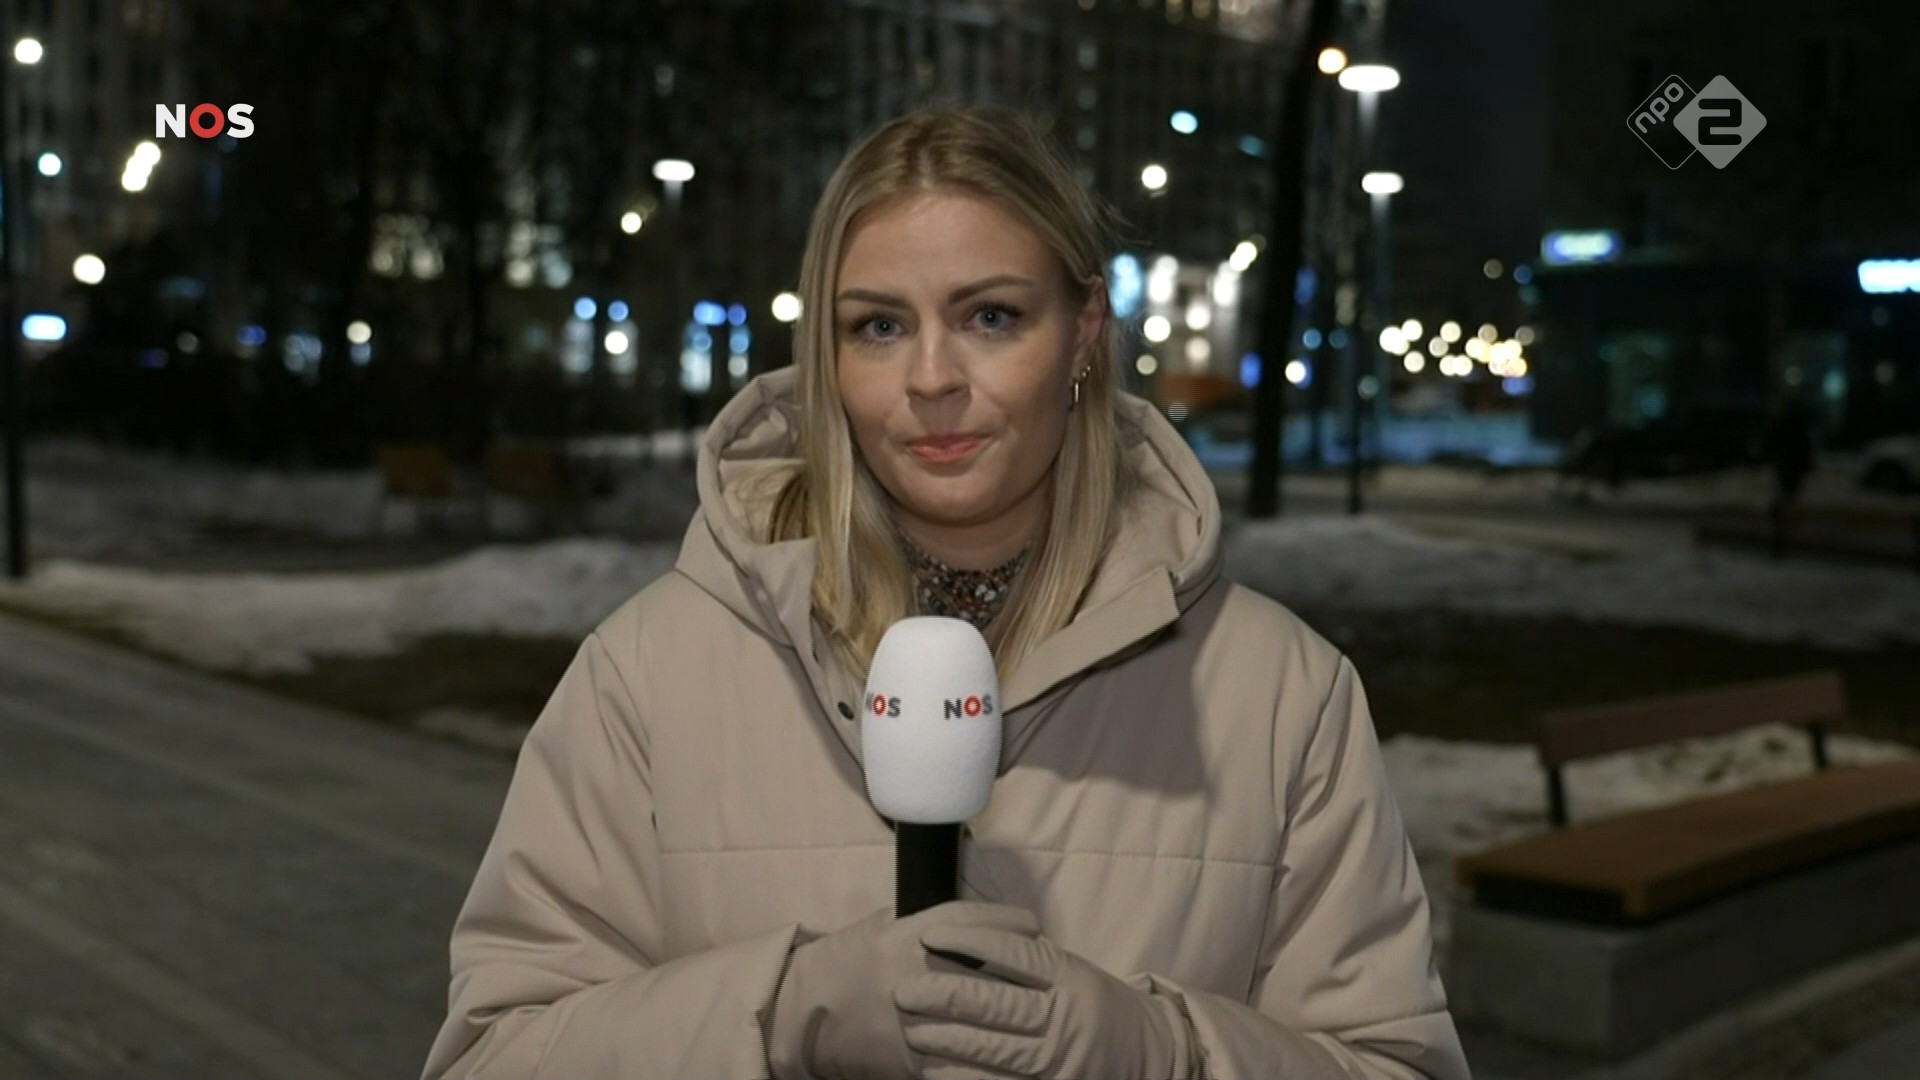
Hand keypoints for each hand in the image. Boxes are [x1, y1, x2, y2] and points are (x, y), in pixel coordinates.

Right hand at [764, 901, 1041, 1079]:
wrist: (800, 1012)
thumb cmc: (842, 962)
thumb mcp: (876, 927)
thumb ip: (915, 922)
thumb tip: (963, 919)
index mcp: (904, 935)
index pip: (969, 922)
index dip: (1007, 921)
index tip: (1033, 923)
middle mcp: (913, 974)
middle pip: (984, 970)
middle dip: (1023, 970)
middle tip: (1052, 969)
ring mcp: (912, 1019)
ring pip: (980, 1020)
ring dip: (1016, 1019)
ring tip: (1046, 1015)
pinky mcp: (910, 1060)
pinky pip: (960, 1065)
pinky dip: (989, 1065)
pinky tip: (1014, 1061)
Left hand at [893, 924, 1192, 1079]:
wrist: (1149, 1055)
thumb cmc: (1095, 1005)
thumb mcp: (1072, 971)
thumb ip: (1029, 959)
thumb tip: (962, 938)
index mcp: (1072, 977)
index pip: (1017, 955)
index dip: (971, 943)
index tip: (929, 934)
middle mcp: (1069, 1017)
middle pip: (1001, 1004)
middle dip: (947, 996)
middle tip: (904, 990)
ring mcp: (1062, 1061)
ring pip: (997, 1051)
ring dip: (949, 1041)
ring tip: (913, 1029)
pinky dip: (964, 1079)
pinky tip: (934, 1070)